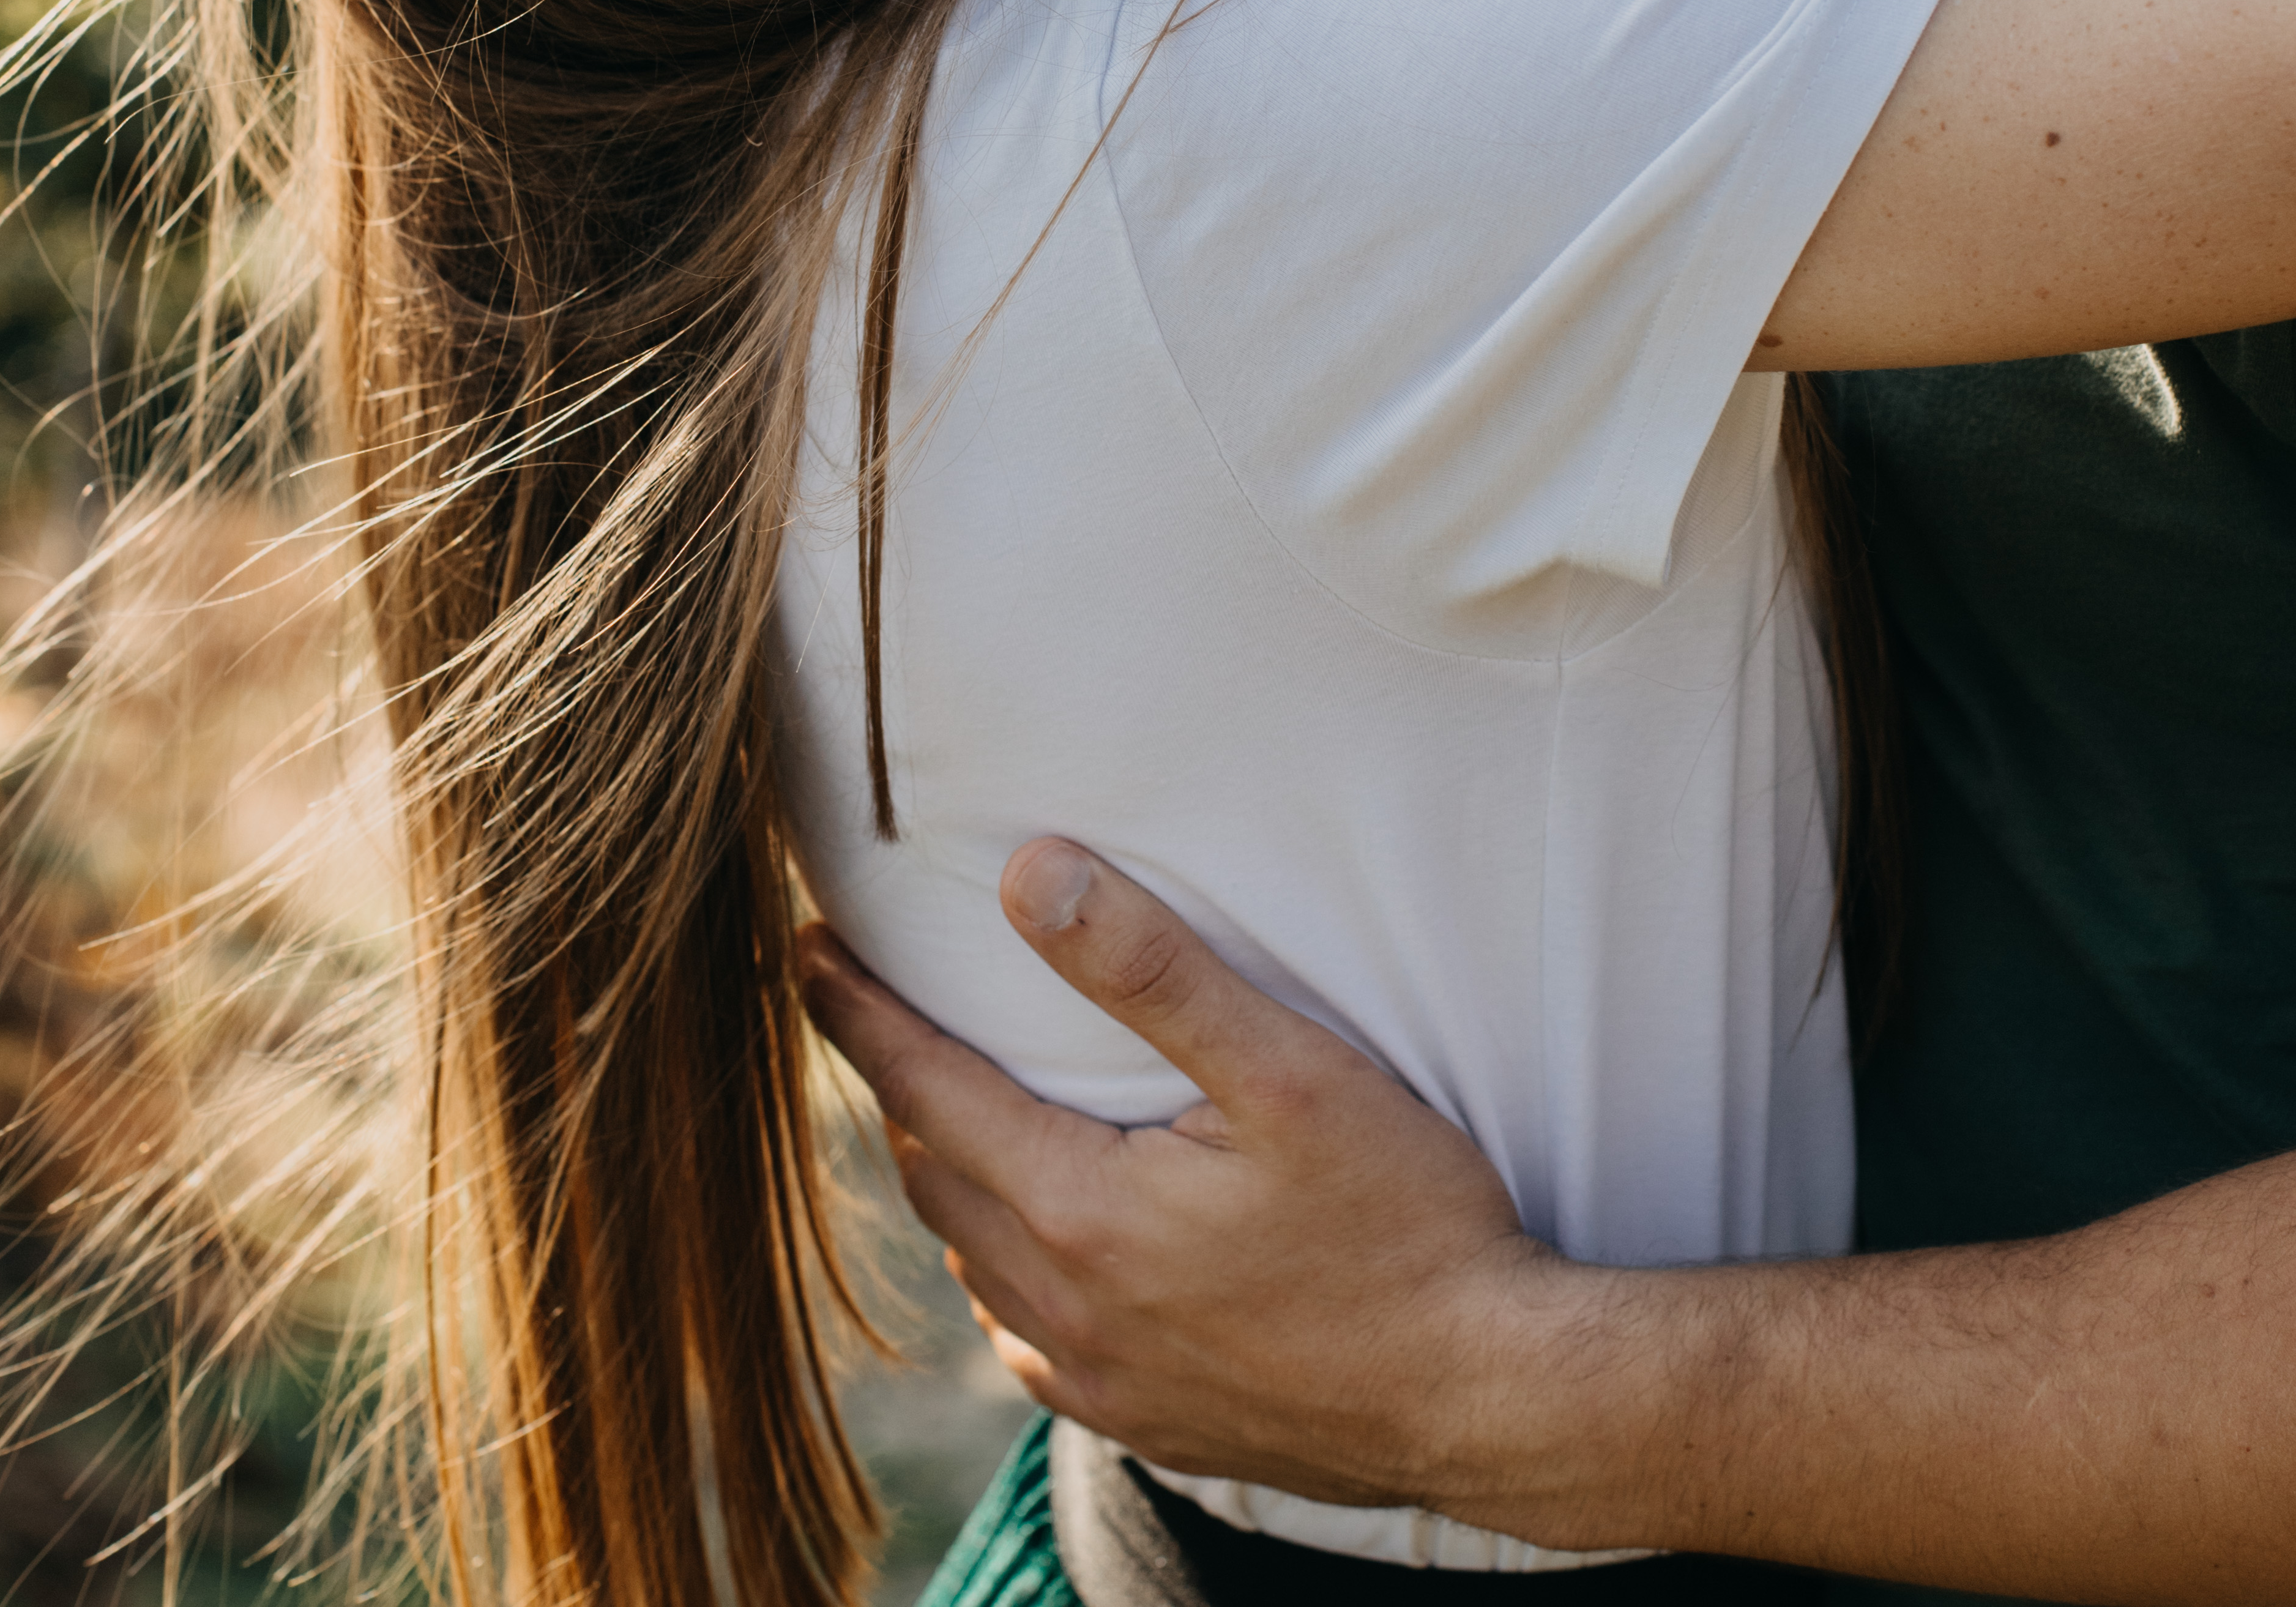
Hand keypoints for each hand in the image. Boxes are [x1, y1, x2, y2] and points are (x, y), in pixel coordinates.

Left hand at [798, 843, 1599, 1523]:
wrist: (1491, 1397)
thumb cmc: (1406, 1224)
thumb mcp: (1290, 1072)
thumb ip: (1153, 972)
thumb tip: (1028, 876)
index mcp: (1082, 1213)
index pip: (927, 1091)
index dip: (858, 1015)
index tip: (804, 950)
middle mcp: (1067, 1309)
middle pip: (938, 1173)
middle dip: (899, 1084)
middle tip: (871, 1008)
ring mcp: (1105, 1379)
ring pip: (977, 1259)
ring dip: (953, 1175)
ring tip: (950, 1103)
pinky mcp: (1151, 1419)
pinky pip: (1031, 1337)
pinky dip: (1009, 1268)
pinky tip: (1037, 1243)